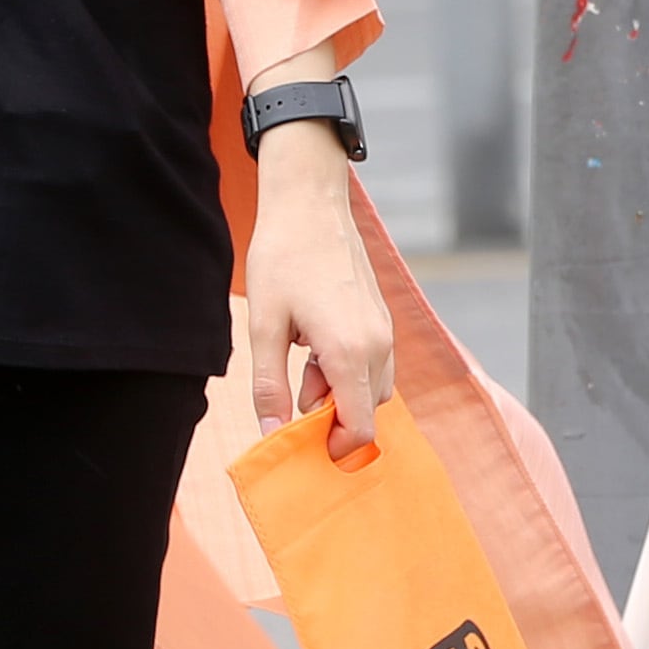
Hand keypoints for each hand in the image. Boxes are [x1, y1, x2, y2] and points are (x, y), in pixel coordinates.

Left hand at [244, 75, 393, 460]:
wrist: (309, 201)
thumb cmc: (282, 258)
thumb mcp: (263, 326)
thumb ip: (268, 386)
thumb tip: (270, 436)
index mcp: (350, 351)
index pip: (360, 427)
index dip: (335, 447)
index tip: (304, 443)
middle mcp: (378, 344)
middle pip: (368, 411)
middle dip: (331, 413)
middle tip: (295, 380)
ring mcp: (385, 329)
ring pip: (373, 388)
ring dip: (339, 389)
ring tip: (302, 354)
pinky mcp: (382, 317)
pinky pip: (375, 363)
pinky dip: (349, 368)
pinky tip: (315, 339)